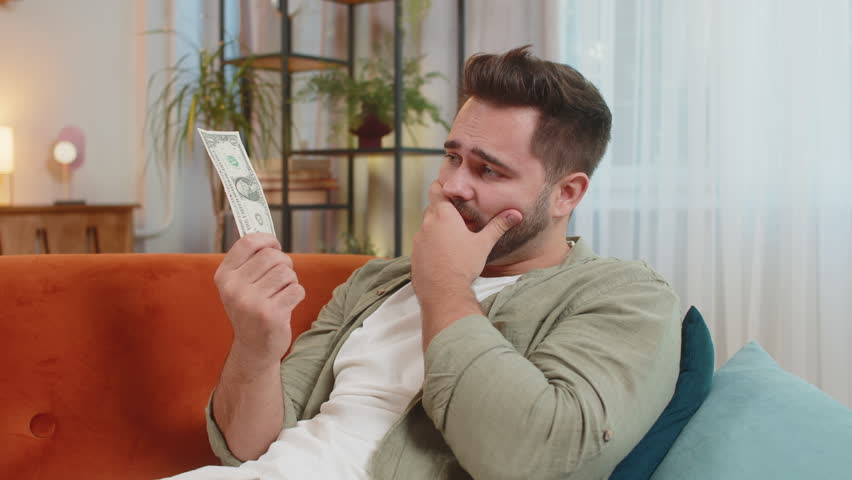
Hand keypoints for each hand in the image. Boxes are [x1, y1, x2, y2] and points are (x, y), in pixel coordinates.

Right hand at [214, 233, 305, 366]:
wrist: (253, 348)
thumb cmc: (251, 310)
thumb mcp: (240, 285)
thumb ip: (250, 261)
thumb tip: (269, 236)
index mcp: (224, 276)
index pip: (247, 242)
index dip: (267, 239)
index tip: (274, 245)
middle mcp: (234, 288)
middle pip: (272, 256)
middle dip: (284, 263)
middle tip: (282, 276)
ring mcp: (252, 303)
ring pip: (286, 272)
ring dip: (291, 280)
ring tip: (282, 292)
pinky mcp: (271, 315)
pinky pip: (297, 289)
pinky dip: (297, 295)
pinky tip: (286, 305)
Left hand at [411, 181, 521, 308]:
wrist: (443, 293)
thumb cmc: (463, 265)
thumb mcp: (483, 244)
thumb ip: (498, 226)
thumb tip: (516, 214)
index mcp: (443, 216)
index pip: (436, 189)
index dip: (442, 186)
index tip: (450, 189)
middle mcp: (427, 224)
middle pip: (432, 208)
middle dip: (444, 210)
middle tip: (459, 217)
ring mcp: (418, 240)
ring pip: (427, 226)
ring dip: (437, 228)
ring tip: (453, 238)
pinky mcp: (414, 254)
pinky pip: (422, 243)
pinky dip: (431, 244)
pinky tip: (444, 255)